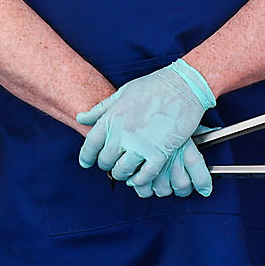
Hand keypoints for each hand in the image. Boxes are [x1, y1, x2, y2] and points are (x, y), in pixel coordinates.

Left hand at [77, 60, 214, 186]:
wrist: (183, 86)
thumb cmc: (153, 86)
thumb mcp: (122, 93)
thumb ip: (101, 109)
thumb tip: (80, 118)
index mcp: (111, 117)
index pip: (90, 144)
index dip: (86, 157)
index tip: (87, 163)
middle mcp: (122, 132)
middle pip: (105, 160)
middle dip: (106, 165)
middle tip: (112, 164)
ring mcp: (141, 144)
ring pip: (122, 171)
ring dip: (122, 174)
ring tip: (125, 172)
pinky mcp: (160, 152)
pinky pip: (145, 175)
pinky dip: (140, 179)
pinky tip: (140, 177)